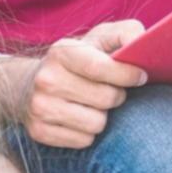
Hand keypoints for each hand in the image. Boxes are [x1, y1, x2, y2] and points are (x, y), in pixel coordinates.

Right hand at [0, 20, 148, 148]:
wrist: (29, 85)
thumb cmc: (78, 61)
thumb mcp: (99, 39)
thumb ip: (126, 33)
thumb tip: (142, 42)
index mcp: (61, 52)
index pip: (99, 67)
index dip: (127, 74)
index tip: (141, 77)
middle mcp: (46, 79)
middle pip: (105, 98)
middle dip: (117, 96)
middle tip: (110, 90)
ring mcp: (40, 107)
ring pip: (96, 124)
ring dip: (102, 116)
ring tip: (93, 105)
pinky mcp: (39, 131)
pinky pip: (84, 140)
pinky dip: (88, 132)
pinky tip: (78, 118)